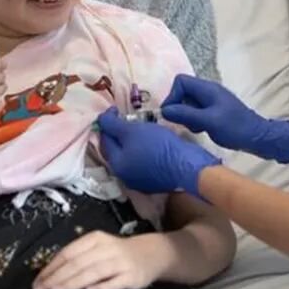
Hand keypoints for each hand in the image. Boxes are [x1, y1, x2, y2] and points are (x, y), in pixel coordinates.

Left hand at [32, 231, 161, 288]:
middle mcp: (107, 248)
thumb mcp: (98, 249)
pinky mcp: (131, 276)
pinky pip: (113, 283)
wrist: (151, 254)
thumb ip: (78, 259)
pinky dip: (100, 288)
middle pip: (77, 263)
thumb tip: (50, 276)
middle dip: (56, 278)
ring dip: (72, 282)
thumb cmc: (117, 254)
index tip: (36, 282)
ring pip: (92, 272)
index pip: (68, 252)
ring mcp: (120, 262)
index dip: (51, 267)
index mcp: (95, 239)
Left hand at [97, 107, 219, 197]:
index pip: (104, 140)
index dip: (107, 122)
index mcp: (117, 165)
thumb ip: (113, 125)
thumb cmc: (158, 147)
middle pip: (117, 149)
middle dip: (120, 132)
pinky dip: (145, 148)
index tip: (115, 108)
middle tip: (128, 117)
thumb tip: (100, 119)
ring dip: (133, 140)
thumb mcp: (133, 131)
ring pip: (132, 155)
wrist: (188, 166)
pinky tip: (153, 140)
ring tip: (142, 126)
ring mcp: (141, 180)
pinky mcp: (156, 179)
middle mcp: (125, 176)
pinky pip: (145, 160)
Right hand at [160, 75, 288, 163]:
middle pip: (183, 92)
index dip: (172, 96)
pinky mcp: (215, 111)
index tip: (171, 114)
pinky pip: (197, 111)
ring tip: (196, 128)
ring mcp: (212, 101)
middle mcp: (208, 91)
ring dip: (187, 116)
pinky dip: (195, 120)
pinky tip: (202, 130)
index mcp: (207, 88)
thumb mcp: (208, 121)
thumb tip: (164, 110)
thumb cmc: (235, 127)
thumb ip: (186, 114)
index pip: (181, 81)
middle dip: (179, 107)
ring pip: (189, 103)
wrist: (257, 137)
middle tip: (185, 123)